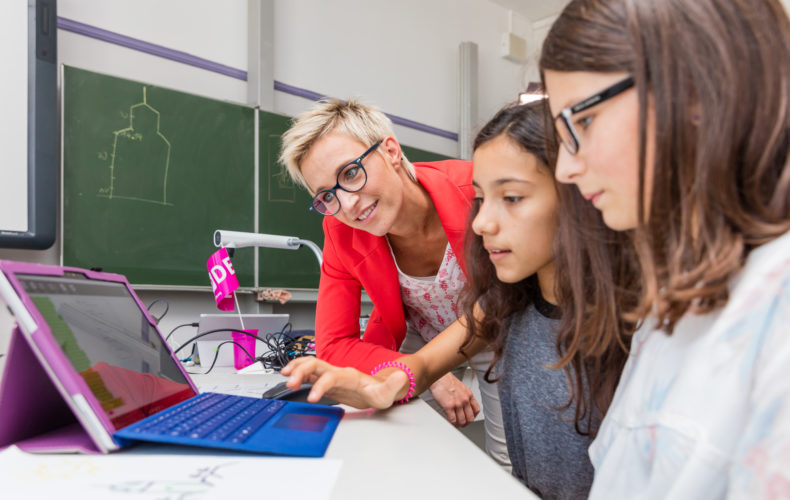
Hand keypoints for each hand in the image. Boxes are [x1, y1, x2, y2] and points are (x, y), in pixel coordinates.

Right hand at [281, 357, 407, 408]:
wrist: (379, 389)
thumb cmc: (381, 391)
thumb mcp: (389, 393)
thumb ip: (393, 386)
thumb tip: (400, 376)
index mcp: (349, 375)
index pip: (331, 376)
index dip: (321, 385)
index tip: (313, 397)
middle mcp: (338, 371)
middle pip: (315, 364)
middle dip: (301, 371)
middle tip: (290, 384)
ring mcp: (331, 374)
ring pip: (309, 364)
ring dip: (296, 368)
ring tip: (284, 377)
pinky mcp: (326, 380)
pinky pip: (308, 372)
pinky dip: (297, 372)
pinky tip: (288, 377)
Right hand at [428, 372, 479, 426]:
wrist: (438, 376)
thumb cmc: (446, 380)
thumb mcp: (460, 387)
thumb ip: (463, 396)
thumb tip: (462, 406)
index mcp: (468, 394)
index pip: (476, 410)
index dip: (472, 416)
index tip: (468, 418)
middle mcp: (465, 399)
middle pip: (470, 418)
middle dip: (466, 423)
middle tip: (461, 424)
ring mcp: (457, 403)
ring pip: (462, 421)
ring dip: (459, 425)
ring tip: (455, 424)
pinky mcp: (449, 406)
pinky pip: (453, 420)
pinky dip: (452, 423)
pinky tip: (449, 421)